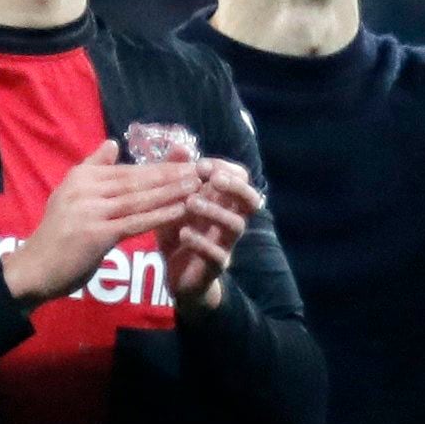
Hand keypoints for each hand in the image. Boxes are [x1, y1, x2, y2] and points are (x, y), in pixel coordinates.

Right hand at [1, 147, 195, 305]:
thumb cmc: (56, 235)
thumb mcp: (69, 194)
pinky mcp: (97, 234)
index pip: (129, 170)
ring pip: (139, 198)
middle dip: (172, 174)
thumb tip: (112, 143)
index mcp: (82, 177)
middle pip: (137, 180)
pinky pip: (135, 222)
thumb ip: (92, 167)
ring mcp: (91, 210)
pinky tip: (181, 210)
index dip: (160, 166)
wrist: (34, 268)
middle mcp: (86, 189)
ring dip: (171, 191)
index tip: (187, 162)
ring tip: (197, 185)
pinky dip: (160, 215)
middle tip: (202, 168)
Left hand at [166, 159, 257, 309]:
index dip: (225, 169)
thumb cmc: (177, 232)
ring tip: (190, 203)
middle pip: (251, 200)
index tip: (201, 164)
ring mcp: (225, 245)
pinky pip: (218, 255)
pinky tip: (183, 234)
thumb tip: (181, 146)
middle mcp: (231, 221)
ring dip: (215, 211)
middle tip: (211, 179)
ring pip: (236, 226)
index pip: (241, 179)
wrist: (175, 277)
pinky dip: (201, 243)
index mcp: (224, 202)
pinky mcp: (215, 267)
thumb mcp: (172, 201)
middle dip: (234, 187)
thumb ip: (176, 174)